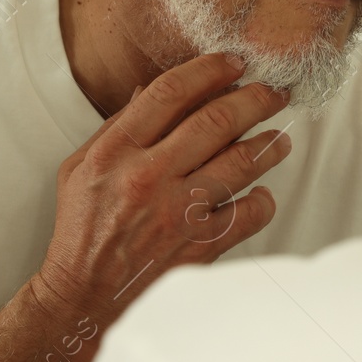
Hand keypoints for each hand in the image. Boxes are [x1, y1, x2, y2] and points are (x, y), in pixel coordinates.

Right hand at [30, 53, 291, 329]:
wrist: (83, 299)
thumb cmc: (83, 230)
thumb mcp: (81, 168)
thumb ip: (117, 126)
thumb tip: (151, 89)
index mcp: (115, 152)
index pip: (170, 93)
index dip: (209, 69)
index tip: (235, 62)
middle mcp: (148, 177)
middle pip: (216, 120)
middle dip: (255, 98)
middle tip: (275, 92)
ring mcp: (177, 213)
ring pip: (242, 163)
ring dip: (270, 145)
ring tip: (280, 139)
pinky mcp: (200, 247)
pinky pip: (250, 214)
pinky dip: (263, 200)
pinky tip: (261, 193)